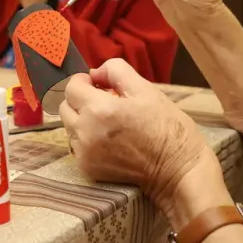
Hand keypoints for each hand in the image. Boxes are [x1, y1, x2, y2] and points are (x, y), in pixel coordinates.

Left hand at [59, 58, 217, 212]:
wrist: (177, 170)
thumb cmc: (167, 127)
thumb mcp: (146, 89)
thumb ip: (116, 71)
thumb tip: (95, 72)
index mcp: (99, 110)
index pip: (71, 88)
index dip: (83, 81)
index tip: (98, 84)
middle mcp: (86, 132)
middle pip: (65, 108)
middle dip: (80, 100)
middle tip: (104, 102)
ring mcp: (85, 153)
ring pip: (69, 127)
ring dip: (82, 120)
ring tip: (108, 122)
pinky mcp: (88, 169)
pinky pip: (77, 146)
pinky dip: (86, 139)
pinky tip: (108, 139)